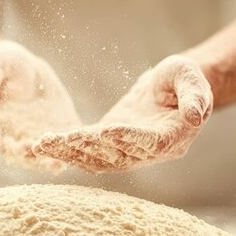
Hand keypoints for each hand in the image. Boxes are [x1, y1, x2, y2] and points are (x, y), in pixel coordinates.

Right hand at [0, 40, 81, 172]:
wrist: (29, 71)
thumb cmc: (5, 67)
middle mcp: (11, 137)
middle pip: (14, 151)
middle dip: (21, 154)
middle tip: (26, 152)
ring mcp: (35, 138)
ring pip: (40, 155)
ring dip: (46, 161)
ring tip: (55, 164)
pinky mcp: (57, 133)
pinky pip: (64, 143)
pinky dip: (71, 147)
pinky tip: (79, 147)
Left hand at [32, 55, 212, 172]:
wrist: (174, 88)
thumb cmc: (184, 78)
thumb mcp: (190, 77)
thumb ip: (195, 95)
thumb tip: (195, 114)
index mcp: (173, 137)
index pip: (150, 142)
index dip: (129, 138)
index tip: (106, 131)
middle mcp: (150, 152)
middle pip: (116, 155)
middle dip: (85, 147)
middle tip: (58, 140)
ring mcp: (130, 151)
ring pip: (97, 158)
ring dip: (68, 153)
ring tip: (40, 145)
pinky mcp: (111, 144)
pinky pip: (87, 151)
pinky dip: (65, 150)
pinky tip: (41, 147)